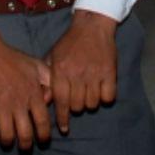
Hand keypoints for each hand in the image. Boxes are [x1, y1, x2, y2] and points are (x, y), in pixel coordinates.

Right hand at [0, 30, 53, 149]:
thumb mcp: (37, 65)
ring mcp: (1, 108)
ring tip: (8, 141)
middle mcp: (19, 104)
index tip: (43, 141)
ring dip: (8, 142)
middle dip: (26, 146)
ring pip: (7, 137)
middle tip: (24, 147)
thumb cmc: (12, 58)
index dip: (44, 136)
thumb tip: (52, 99)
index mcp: (33, 94)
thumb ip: (49, 81)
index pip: (43, 123)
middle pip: (25, 135)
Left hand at [45, 11, 119, 133]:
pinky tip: (101, 90)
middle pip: (77, 106)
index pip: (60, 101)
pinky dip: (105, 97)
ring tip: (88, 92)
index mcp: (61, 70)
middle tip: (77, 99)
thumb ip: (47, 79)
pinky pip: (108, 97)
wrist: (92, 26)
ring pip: (92, 104)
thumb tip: (44, 100)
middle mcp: (77, 74)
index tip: (64, 128)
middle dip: (76, 107)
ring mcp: (94, 74)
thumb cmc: (70, 43)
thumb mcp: (53, 57)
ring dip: (90, 102)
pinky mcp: (110, 72)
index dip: (62, 118)